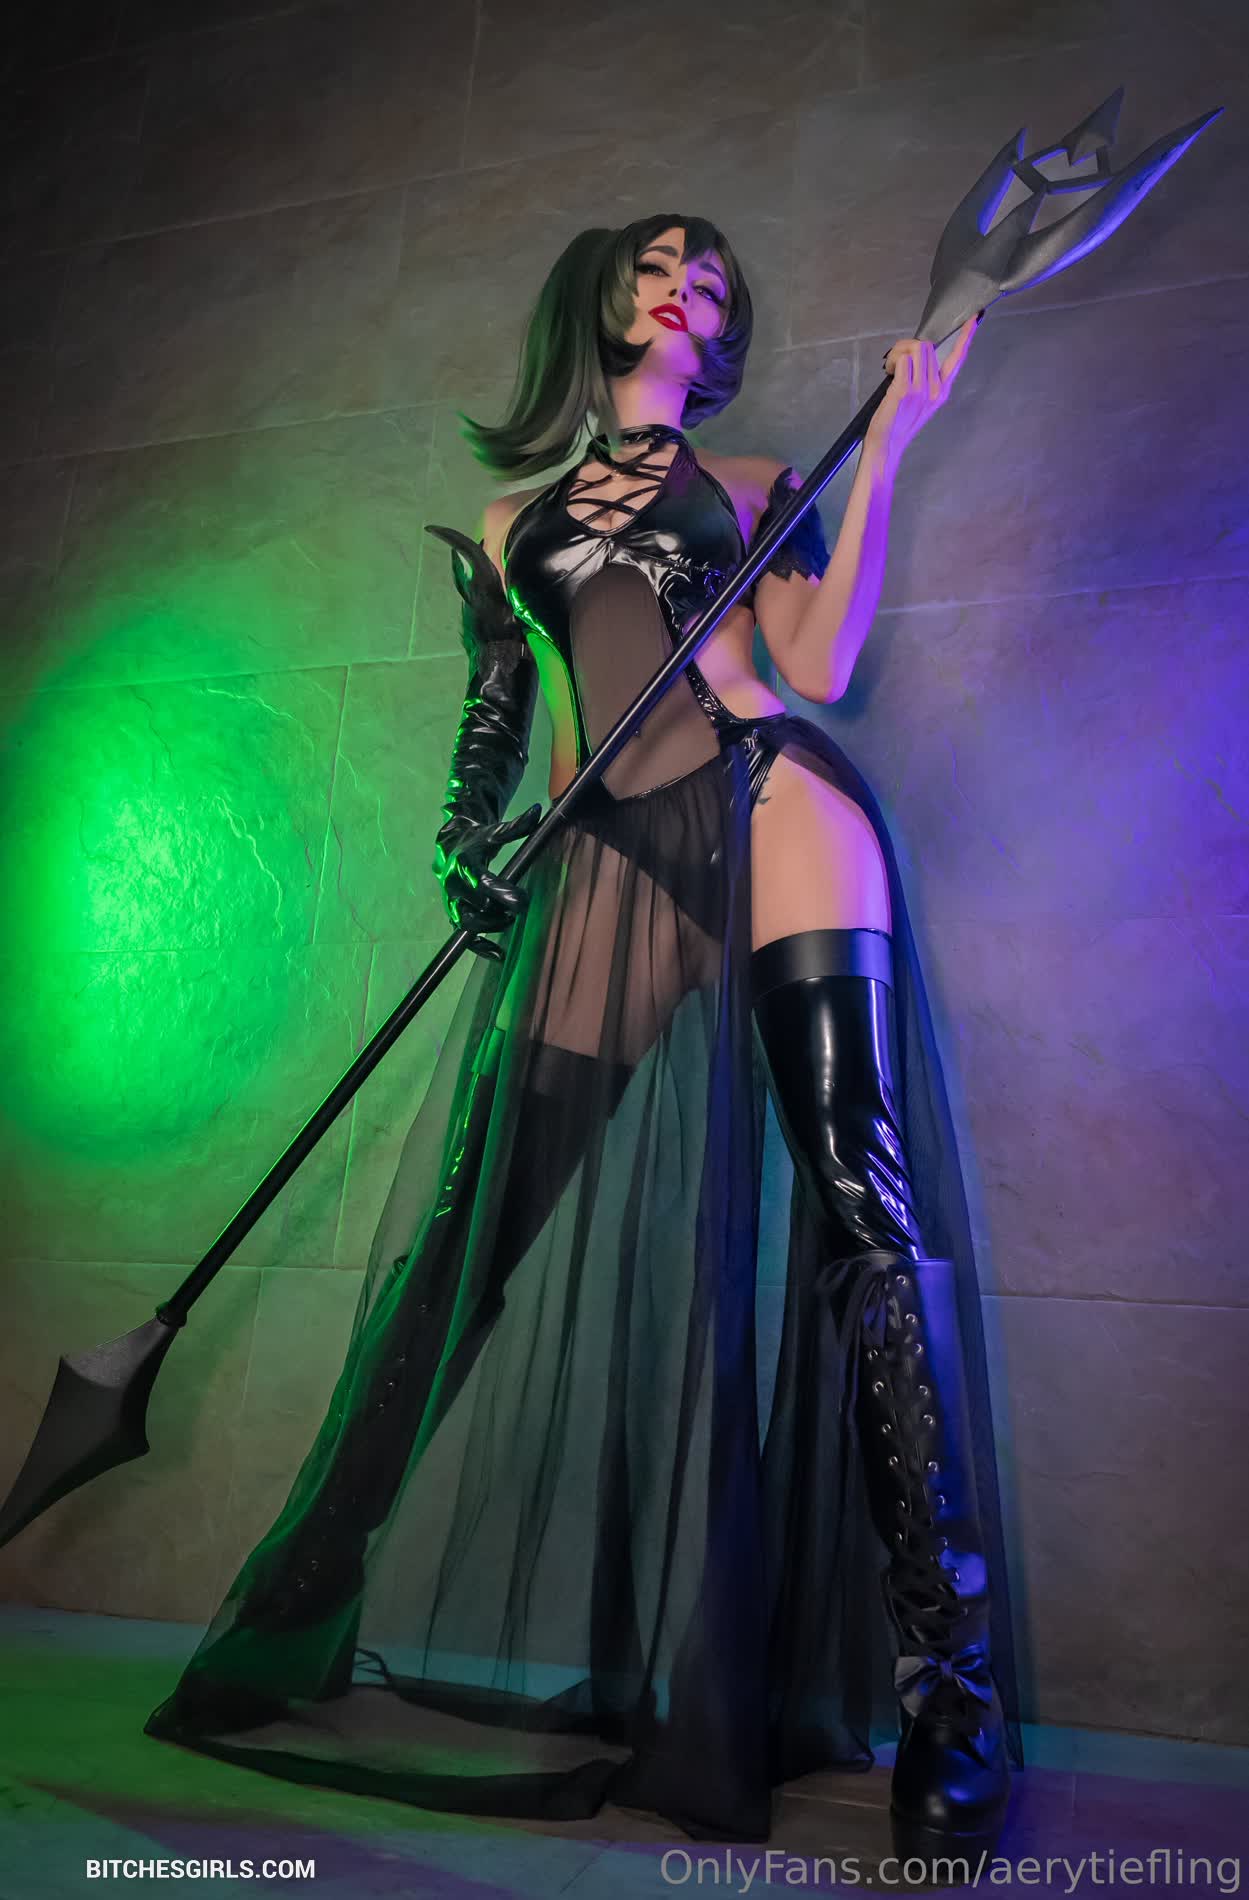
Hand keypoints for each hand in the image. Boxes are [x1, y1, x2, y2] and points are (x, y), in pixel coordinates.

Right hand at [434, 801, 541, 961]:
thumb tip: (537, 812)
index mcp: (463, 864)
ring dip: (490, 926)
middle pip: (473, 907)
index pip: (482, 882)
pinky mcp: (453, 913)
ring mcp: (451, 901)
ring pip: (466, 923)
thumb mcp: (494, 831)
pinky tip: (498, 955)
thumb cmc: (477, 839)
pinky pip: (463, 935)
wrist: (450, 846)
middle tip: (519, 909)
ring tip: (509, 921)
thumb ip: (516, 827)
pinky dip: (479, 947)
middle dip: (496, 912)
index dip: (502, 893)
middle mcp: (453, 885)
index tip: (522, 900)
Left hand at [864, 316, 979, 470]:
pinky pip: (902, 360)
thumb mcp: (922, 402)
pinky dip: (892, 361)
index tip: (974, 319)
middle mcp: (935, 389)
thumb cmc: (899, 423)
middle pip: (926, 346)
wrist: (887, 445)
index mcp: (942, 390)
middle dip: (907, 348)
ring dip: (898, 353)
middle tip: (896, 365)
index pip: (958, 358)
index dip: (966, 337)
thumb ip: (927, 379)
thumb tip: (920, 355)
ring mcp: (921, 390)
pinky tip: (888, 374)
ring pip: (914, 349)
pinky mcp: (905, 391)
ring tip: (892, 371)